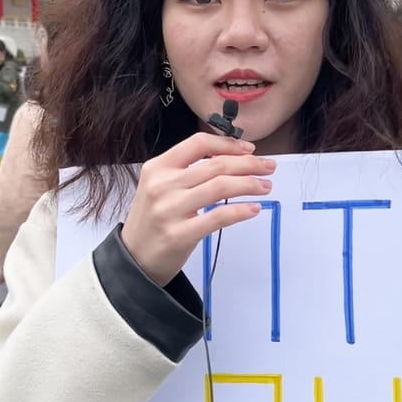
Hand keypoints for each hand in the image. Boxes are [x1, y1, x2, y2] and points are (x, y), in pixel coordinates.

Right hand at [119, 132, 275, 286]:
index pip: (198, 144)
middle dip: (249, 164)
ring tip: (265, 186)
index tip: (250, 149)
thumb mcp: (159, 186)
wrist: (133, 258)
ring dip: (250, 184)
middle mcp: (162, 185)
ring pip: (221, 187)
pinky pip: (219, 216)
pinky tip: (254, 209)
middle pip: (216, 165)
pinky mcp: (180, 234)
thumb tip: (229, 158)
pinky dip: (241, 210)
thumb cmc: (152, 221)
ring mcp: (170, 210)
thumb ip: (186, 171)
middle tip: (268, 167)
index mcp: (158, 167)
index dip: (229, 144)